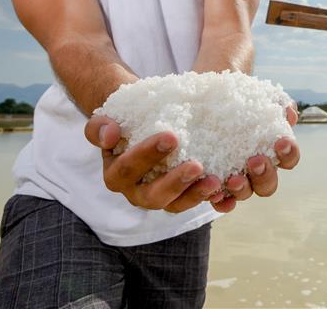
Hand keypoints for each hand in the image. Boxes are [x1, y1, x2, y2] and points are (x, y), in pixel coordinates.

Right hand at [84, 115, 223, 212]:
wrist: (141, 126)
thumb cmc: (124, 122)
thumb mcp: (107, 120)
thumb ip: (99, 127)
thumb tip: (110, 134)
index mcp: (116, 175)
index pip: (127, 169)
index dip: (146, 154)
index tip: (172, 136)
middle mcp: (137, 192)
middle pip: (153, 196)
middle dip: (175, 182)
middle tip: (197, 165)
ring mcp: (161, 198)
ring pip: (177, 205)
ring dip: (196, 195)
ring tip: (216, 180)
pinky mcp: (182, 199)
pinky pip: (196, 204)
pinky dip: (211, 200)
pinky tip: (227, 191)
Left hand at [209, 101, 300, 213]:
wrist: (201, 99)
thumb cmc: (232, 95)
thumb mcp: (250, 90)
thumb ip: (272, 100)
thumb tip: (288, 112)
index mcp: (270, 149)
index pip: (289, 158)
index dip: (289, 153)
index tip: (281, 140)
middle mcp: (256, 170)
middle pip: (269, 184)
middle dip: (265, 174)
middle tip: (254, 160)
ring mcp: (235, 179)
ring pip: (246, 193)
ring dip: (242, 189)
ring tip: (231, 178)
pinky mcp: (213, 185)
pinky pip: (220, 200)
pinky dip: (221, 202)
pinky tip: (217, 196)